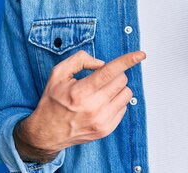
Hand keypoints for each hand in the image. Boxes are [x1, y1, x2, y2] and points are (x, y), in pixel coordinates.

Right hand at [14, 49, 145, 161]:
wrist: (47, 133)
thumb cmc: (53, 101)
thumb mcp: (58, 74)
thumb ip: (80, 60)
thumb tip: (102, 63)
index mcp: (80, 92)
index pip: (110, 72)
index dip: (127, 60)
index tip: (140, 54)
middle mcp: (93, 108)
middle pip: (121, 80)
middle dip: (115, 74)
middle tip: (101, 78)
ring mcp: (101, 121)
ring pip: (127, 94)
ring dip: (118, 88)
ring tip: (102, 92)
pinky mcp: (106, 130)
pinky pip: (124, 108)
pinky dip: (116, 101)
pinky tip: (101, 103)